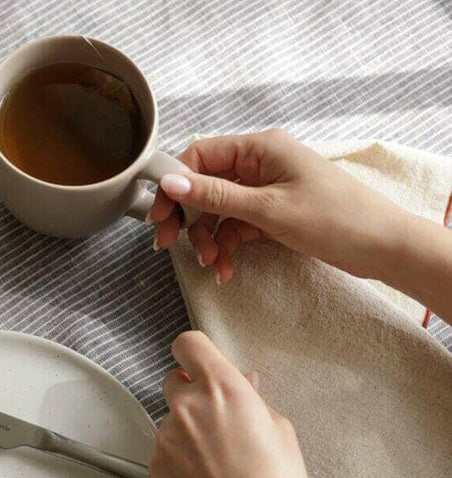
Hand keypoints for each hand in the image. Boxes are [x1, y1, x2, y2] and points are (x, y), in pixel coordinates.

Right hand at [149, 129, 401, 284]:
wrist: (380, 246)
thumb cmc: (335, 218)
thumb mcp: (268, 209)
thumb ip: (216, 196)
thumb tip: (171, 182)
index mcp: (260, 148)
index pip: (200, 156)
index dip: (175, 185)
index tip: (159, 217)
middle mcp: (259, 164)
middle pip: (204, 186)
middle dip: (188, 218)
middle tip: (170, 246)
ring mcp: (265, 190)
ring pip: (217, 212)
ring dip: (207, 239)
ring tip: (213, 264)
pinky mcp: (271, 214)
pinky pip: (235, 228)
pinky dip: (226, 248)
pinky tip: (226, 268)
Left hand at [149, 332, 311, 477]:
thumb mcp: (279, 428)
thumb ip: (250, 398)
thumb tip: (239, 383)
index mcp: (222, 388)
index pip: (188, 344)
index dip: (194, 352)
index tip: (201, 362)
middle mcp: (186, 406)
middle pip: (174, 378)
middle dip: (191, 391)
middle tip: (216, 416)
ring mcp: (166, 435)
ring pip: (170, 418)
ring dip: (186, 428)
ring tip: (218, 458)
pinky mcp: (155, 462)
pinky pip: (165, 447)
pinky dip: (179, 455)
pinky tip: (205, 475)